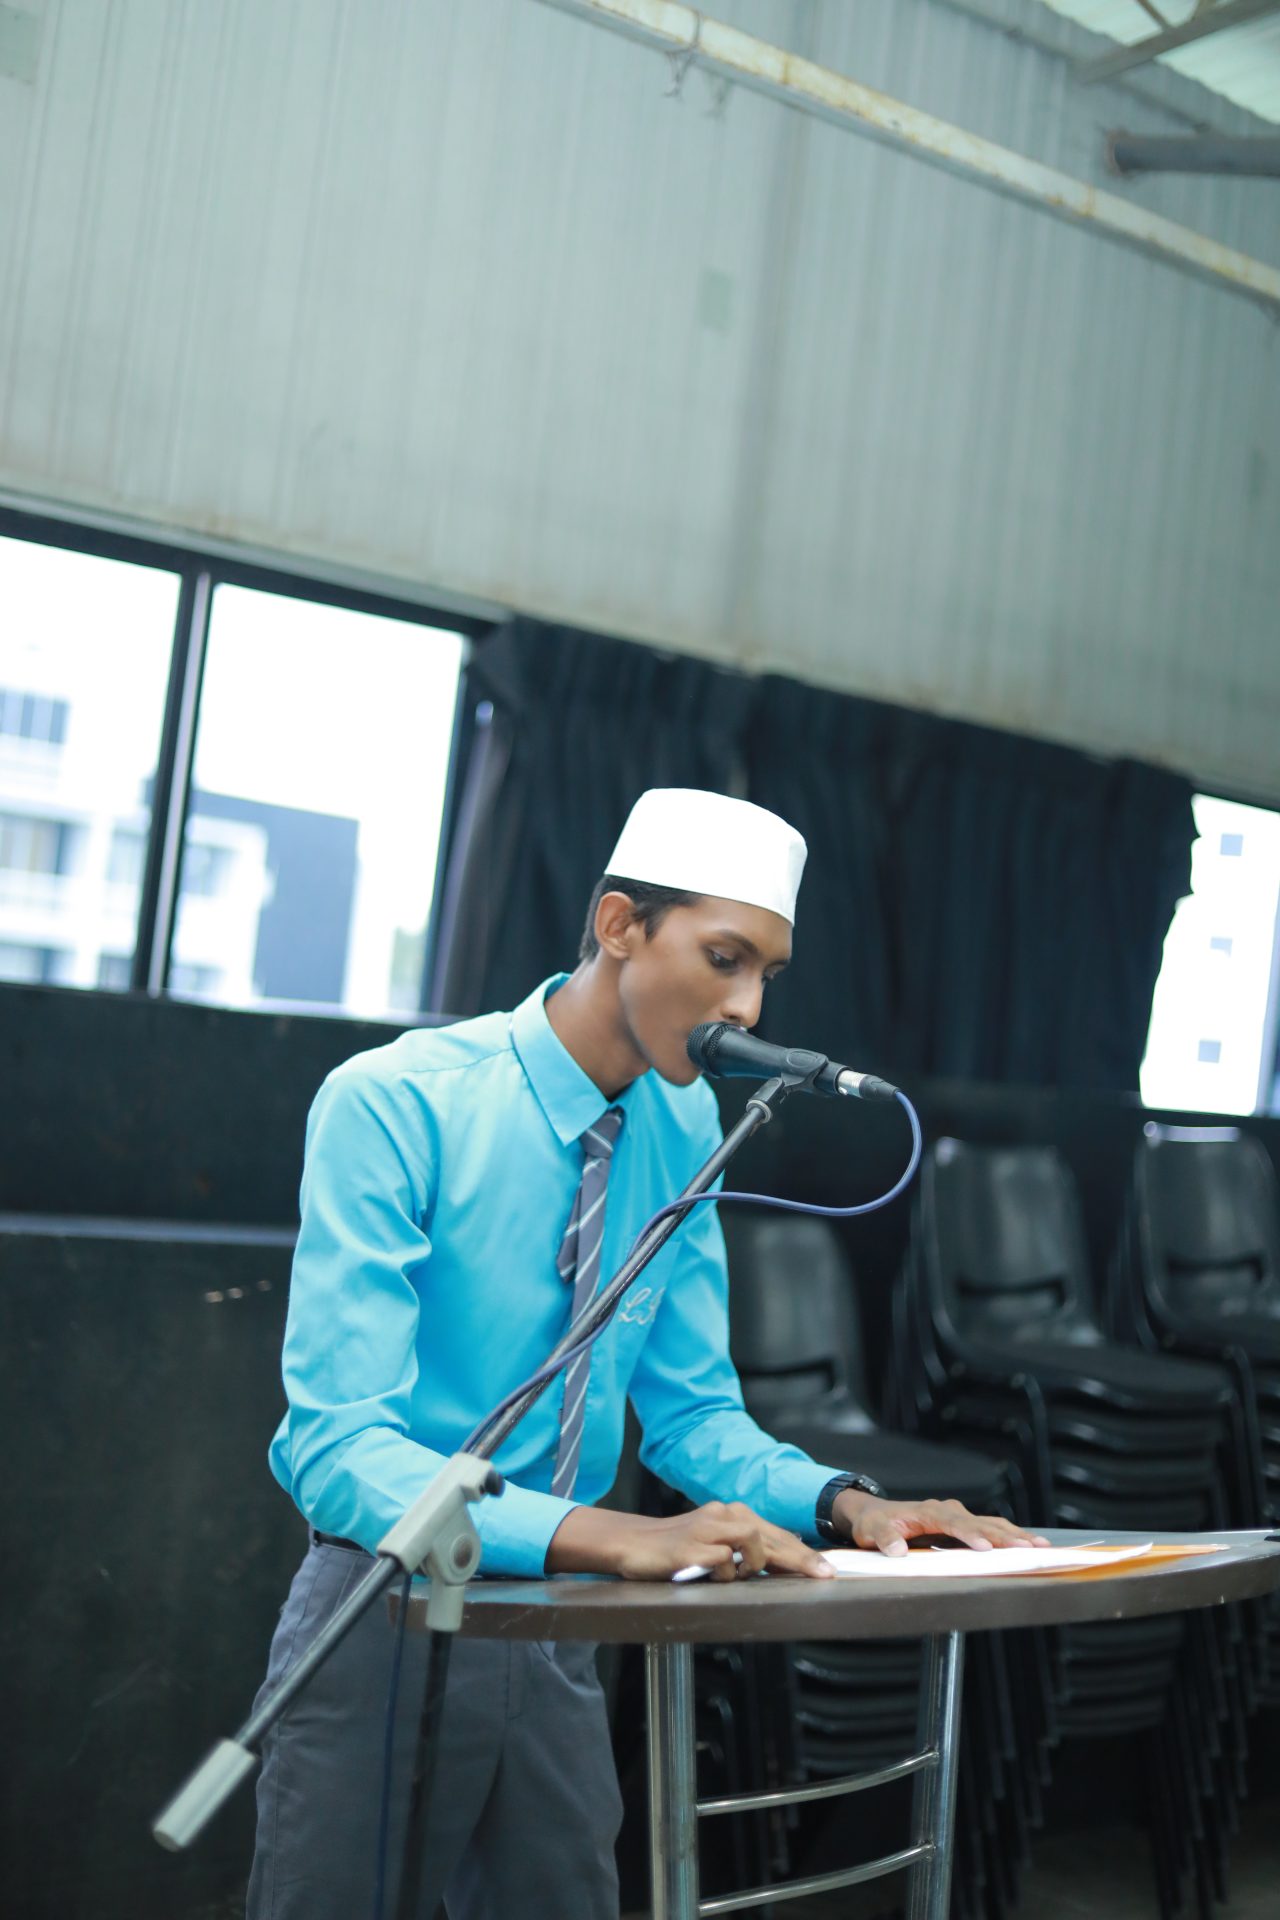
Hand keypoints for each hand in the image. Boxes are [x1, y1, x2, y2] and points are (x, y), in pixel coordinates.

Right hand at [546, 1500, 834, 1581]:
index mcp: (732, 1513)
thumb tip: (778, 1565)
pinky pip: (723, 1563)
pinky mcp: (692, 1547)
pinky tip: (704, 1573)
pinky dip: (722, 1574)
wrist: (632, 1543)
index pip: (775, 1533)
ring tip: (732, 1575)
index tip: (826, 1570)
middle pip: (773, 1537)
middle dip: (801, 1560)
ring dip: (751, 1566)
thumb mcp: (714, 1545)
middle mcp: (723, 1515)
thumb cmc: (676, 1548)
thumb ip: (742, 1551)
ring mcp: (708, 1528)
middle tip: (824, 1576)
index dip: (802, 1553)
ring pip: (752, 1543)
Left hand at [832, 1492, 1051, 1558]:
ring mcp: (958, 1516)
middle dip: (1005, 1535)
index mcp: (928, 1511)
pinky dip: (1010, 1536)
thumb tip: (898, 1550)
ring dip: (1015, 1535)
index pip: (952, 1523)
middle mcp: (947, 1510)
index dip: (968, 1534)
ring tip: (1040, 1546)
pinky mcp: (964, 1526)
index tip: (983, 1547)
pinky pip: (991, 1529)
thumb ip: (885, 1539)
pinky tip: (1029, 1545)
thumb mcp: (872, 1531)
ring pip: (991, 1524)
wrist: (877, 1514)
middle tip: (1028, 1548)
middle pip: (980, 1522)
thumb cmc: (876, 1523)